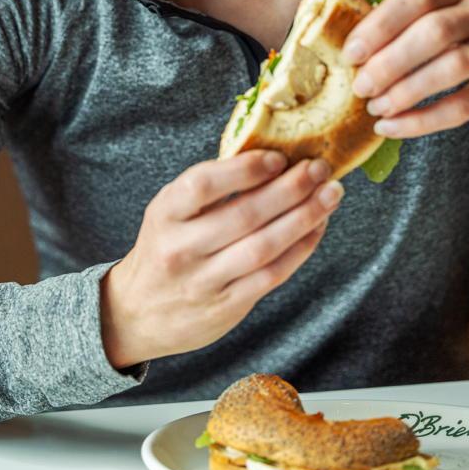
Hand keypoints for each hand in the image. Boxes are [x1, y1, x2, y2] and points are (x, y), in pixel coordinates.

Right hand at [99, 151, 343, 369]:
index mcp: (165, 213)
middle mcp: (180, 248)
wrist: (138, 313)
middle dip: (290, 189)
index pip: (203, 184)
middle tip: (320, 168)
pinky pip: (271, 275)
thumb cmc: (166, 247)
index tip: (279, 156)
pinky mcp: (225, 307)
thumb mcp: (170, 212)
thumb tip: (272, 156)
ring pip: (263, 247)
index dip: (244, 169)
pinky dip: (300, 249)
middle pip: (244, 215)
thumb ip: (209, 189)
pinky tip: (317, 227)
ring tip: (330, 194)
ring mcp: (203, 281)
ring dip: (304, 218)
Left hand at [342, 0, 468, 138]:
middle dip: (389, 62)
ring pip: (451, 68)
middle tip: (360, 86)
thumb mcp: (449, 3)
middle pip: (433, 32)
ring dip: (405, 92)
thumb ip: (408, 14)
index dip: (380, 24)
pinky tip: (393, 127)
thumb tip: (348, 44)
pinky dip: (422, 120)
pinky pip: (463, 105)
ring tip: (376, 107)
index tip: (351, 52)